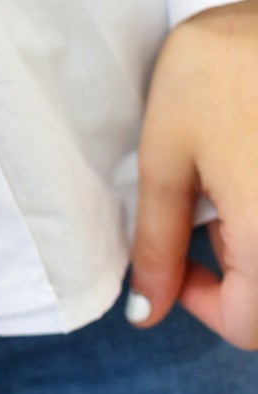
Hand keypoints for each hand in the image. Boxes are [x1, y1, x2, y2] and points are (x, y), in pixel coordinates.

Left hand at [129, 0, 257, 349]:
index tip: (174, 256)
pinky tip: (253, 161)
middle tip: (204, 210)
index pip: (244, 326)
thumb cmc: (226, 67)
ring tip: (232, 176)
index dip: (196, 301)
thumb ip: (158, 240)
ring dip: (256, 242)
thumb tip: (146, 309)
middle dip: (233, 272)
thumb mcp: (169, 154)